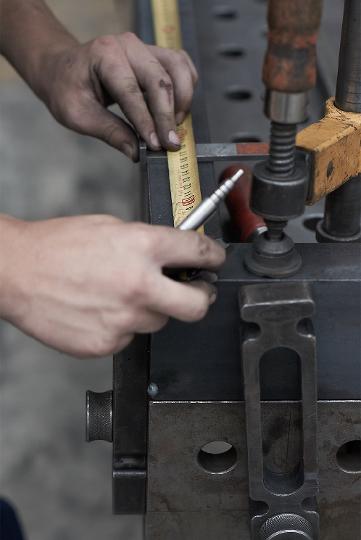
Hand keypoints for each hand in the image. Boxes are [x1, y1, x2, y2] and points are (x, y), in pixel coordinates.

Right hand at [0, 216, 224, 357]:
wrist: (17, 272)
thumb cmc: (57, 245)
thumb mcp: (111, 227)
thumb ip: (147, 242)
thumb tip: (173, 255)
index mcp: (143, 248)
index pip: (199, 253)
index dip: (214, 257)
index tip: (215, 261)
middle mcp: (139, 286)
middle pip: (197, 305)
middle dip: (202, 297)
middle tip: (196, 291)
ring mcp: (124, 319)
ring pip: (159, 321)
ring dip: (151, 309)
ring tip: (121, 295)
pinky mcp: (107, 343)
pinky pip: (130, 336)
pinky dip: (123, 325)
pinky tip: (101, 309)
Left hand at [40, 33, 197, 160]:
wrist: (63, 69)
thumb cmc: (67, 89)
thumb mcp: (77, 115)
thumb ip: (108, 132)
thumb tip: (136, 152)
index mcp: (104, 55)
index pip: (131, 91)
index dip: (146, 121)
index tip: (156, 146)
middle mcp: (128, 45)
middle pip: (159, 80)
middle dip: (167, 116)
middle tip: (171, 144)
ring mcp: (145, 47)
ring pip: (177, 68)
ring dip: (182, 100)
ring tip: (175, 126)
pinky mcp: (155, 55)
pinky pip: (181, 66)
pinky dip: (186, 88)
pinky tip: (178, 111)